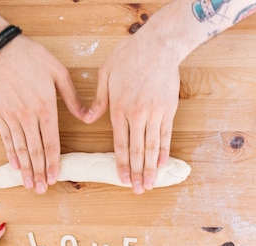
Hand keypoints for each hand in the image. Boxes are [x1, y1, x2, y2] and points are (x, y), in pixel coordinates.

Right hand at [0, 36, 85, 193]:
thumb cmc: (31, 57)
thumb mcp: (58, 72)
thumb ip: (73, 97)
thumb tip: (86, 117)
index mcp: (46, 107)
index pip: (51, 142)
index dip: (53, 162)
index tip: (55, 177)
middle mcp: (28, 116)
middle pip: (35, 151)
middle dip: (38, 172)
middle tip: (41, 190)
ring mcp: (11, 116)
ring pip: (20, 148)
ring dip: (25, 169)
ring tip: (28, 184)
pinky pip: (6, 138)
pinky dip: (11, 154)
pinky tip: (15, 166)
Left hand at [83, 31, 180, 193]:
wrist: (158, 45)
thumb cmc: (129, 56)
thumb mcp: (106, 74)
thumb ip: (97, 100)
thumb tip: (86, 119)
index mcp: (119, 108)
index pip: (120, 143)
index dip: (121, 164)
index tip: (122, 179)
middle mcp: (137, 115)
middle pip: (137, 150)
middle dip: (137, 173)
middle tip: (137, 190)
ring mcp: (155, 113)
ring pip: (152, 147)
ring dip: (151, 168)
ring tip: (150, 184)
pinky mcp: (168, 110)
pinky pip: (166, 135)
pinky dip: (164, 151)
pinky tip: (163, 165)